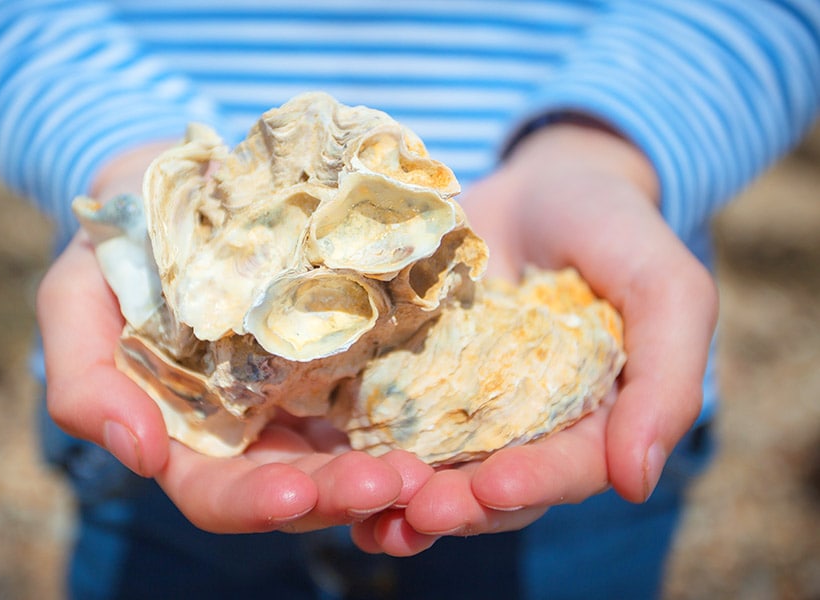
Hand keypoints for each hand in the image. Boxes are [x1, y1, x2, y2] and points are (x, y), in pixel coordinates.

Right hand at [36, 145, 434, 534]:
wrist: (183, 181)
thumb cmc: (122, 241)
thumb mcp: (75, 298)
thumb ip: (84, 379)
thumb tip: (138, 456)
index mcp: (187, 431)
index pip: (216, 491)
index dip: (251, 502)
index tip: (292, 494)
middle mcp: (252, 427)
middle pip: (298, 485)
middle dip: (339, 494)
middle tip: (393, 483)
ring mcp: (306, 394)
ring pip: (349, 454)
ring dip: (387, 470)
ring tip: (427, 470)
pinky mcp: (350, 353)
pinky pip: (384, 397)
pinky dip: (410, 420)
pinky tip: (442, 425)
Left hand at [351, 121, 717, 553]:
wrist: (543, 185)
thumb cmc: (614, 231)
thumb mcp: (665, 289)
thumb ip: (668, 378)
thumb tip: (637, 482)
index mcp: (588, 423)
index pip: (565, 469)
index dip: (533, 483)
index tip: (495, 486)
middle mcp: (521, 430)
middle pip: (489, 485)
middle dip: (456, 504)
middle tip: (418, 511)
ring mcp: (459, 405)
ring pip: (432, 467)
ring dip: (401, 496)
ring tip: (369, 512)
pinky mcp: (407, 374)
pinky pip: (382, 418)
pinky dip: (361, 450)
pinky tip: (329, 470)